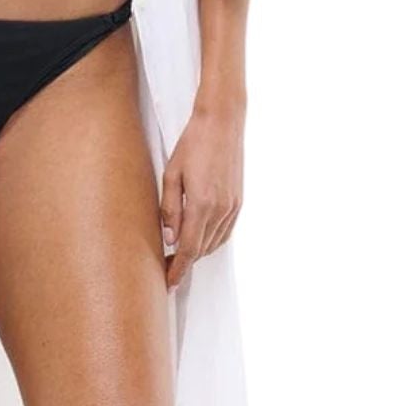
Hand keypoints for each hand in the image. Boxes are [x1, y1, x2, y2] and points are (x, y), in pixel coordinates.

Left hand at [159, 94, 244, 289]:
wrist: (222, 123)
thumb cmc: (192, 144)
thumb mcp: (171, 175)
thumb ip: (170, 209)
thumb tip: (170, 238)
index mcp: (202, 204)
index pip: (189, 249)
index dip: (178, 269)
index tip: (168, 282)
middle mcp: (221, 210)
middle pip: (201, 250)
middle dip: (184, 262)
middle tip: (167, 267)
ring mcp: (233, 207)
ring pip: (214, 243)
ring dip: (197, 252)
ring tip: (179, 255)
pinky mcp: (238, 202)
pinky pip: (225, 232)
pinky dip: (211, 241)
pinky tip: (200, 240)